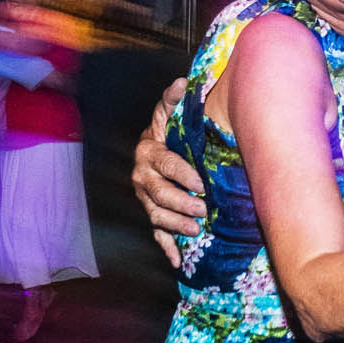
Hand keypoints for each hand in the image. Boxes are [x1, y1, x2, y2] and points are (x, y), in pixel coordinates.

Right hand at [131, 78, 206, 267]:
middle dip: (180, 204)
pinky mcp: (151, 213)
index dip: (182, 175)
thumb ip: (175, 100)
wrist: (156, 147)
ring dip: (174, 226)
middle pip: (159, 194)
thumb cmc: (171, 130)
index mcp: (149, 150)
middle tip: (202, 211)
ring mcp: (145, 197)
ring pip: (156, 215)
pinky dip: (167, 248)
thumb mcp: (171, 113)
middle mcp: (142, 175)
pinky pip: (155, 233)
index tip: (200, 184)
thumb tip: (184, 80)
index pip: (165, 164)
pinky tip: (178, 262)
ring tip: (195, 231)